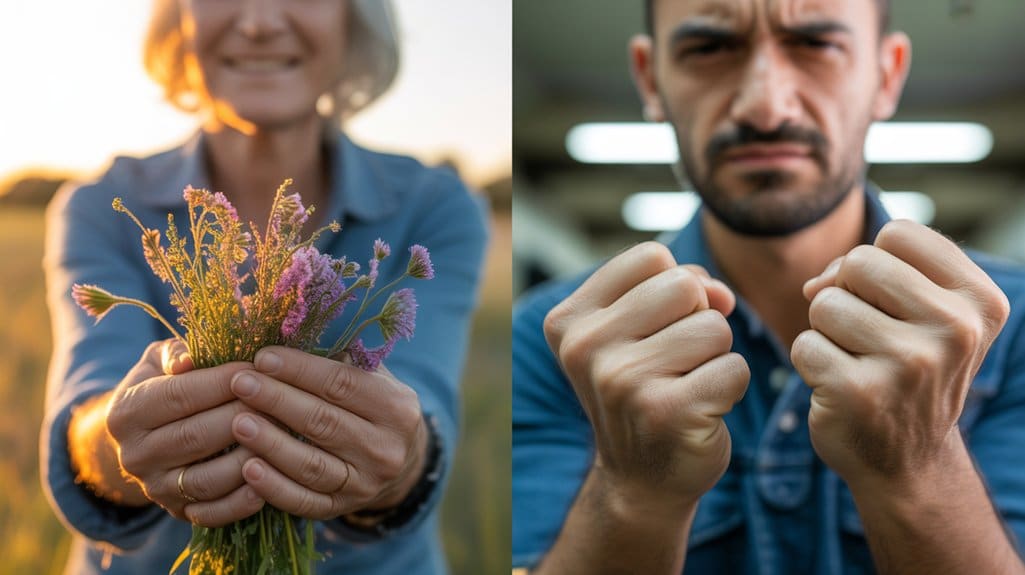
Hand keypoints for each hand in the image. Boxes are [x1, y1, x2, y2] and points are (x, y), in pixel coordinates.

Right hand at [104, 339, 264, 525]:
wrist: (145, 438)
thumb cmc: (164, 386)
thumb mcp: (160, 362)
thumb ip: (176, 354)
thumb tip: (189, 359)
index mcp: (127, 412)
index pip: (179, 395)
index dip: (222, 381)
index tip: (258, 368)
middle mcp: (135, 455)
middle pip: (195, 436)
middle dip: (242, 416)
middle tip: (279, 400)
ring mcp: (156, 488)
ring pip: (207, 478)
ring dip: (247, 457)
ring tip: (280, 435)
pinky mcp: (178, 512)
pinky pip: (214, 513)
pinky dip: (242, 501)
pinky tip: (270, 480)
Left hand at [226, 346, 427, 519]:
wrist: (399, 461)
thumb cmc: (370, 405)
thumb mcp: (371, 378)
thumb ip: (337, 358)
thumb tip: (283, 328)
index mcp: (396, 407)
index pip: (342, 384)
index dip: (300, 370)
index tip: (262, 357)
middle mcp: (386, 448)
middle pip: (324, 422)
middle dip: (277, 400)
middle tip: (240, 382)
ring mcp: (365, 484)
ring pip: (312, 465)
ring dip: (271, 443)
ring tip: (237, 422)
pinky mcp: (342, 509)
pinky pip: (305, 501)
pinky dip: (275, 487)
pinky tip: (248, 470)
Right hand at [542, 242, 748, 510]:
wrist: (640, 480)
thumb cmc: (644, 389)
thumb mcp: (638, 329)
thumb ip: (677, 288)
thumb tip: (720, 293)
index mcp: (570, 320)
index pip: (650, 257)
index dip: (674, 286)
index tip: (659, 327)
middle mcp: (586, 348)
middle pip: (685, 285)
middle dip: (698, 318)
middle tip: (675, 362)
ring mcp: (623, 381)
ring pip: (715, 327)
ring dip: (715, 356)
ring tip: (685, 386)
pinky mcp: (667, 412)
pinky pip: (735, 368)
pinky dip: (731, 388)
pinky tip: (700, 411)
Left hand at [793, 220, 1009, 485]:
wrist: (907, 462)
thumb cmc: (906, 370)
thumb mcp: (922, 313)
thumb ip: (878, 270)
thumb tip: (815, 285)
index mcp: (979, 301)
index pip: (899, 233)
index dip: (877, 263)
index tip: (890, 302)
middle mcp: (955, 330)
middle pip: (857, 262)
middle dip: (847, 294)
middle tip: (869, 338)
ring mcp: (908, 364)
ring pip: (825, 302)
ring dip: (827, 332)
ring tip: (857, 363)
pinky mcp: (859, 392)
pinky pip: (804, 344)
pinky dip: (811, 363)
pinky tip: (840, 389)